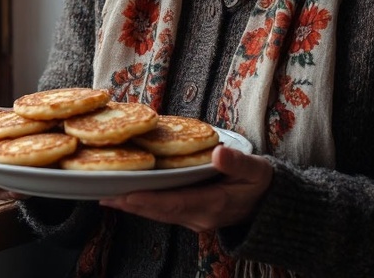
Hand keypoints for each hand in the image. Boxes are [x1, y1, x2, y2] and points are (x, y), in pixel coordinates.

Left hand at [98, 146, 273, 231]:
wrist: (271, 205)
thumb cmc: (262, 183)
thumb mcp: (257, 170)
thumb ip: (238, 163)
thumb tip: (219, 154)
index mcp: (214, 205)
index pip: (174, 204)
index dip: (148, 200)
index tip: (126, 194)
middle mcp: (200, 217)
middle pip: (159, 211)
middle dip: (131, 203)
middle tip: (103, 193)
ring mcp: (195, 219)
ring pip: (159, 213)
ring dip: (133, 204)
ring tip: (106, 193)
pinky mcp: (192, 215)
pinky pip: (164, 210)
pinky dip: (145, 203)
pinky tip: (128, 195)